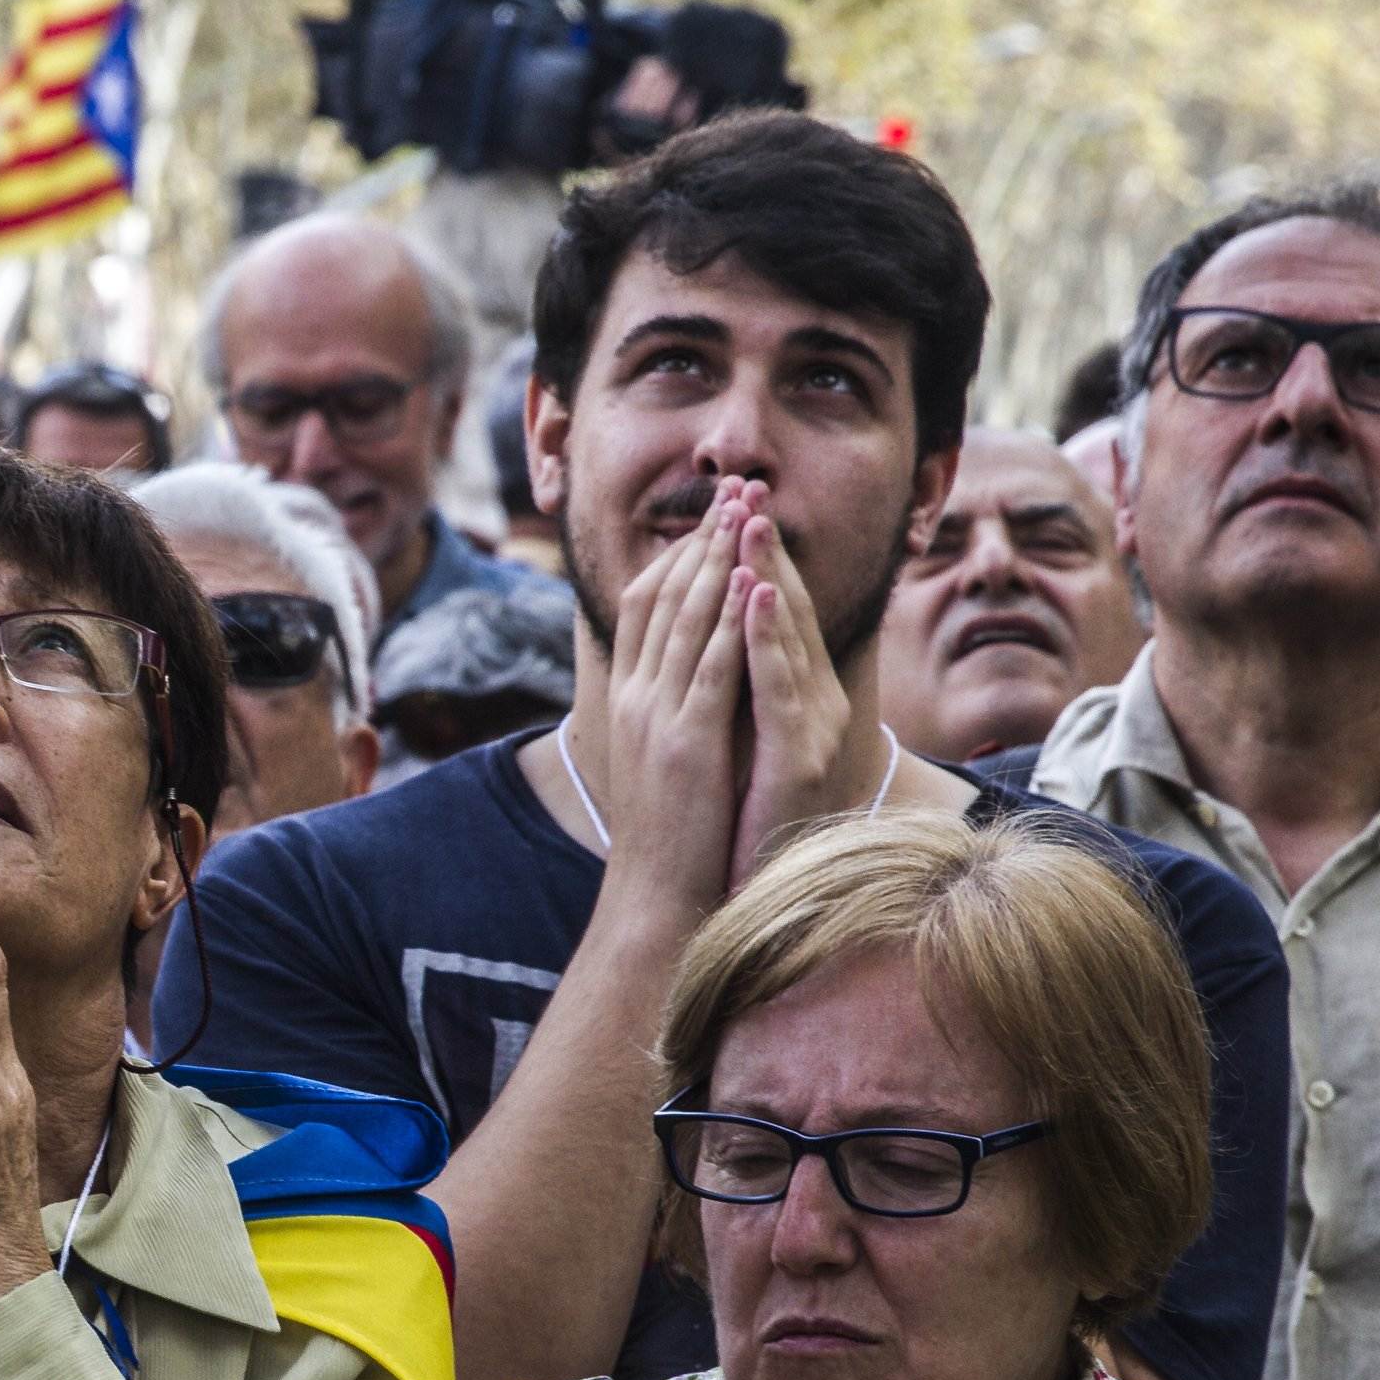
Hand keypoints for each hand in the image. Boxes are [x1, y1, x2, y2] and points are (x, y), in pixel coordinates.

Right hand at [598, 477, 754, 912]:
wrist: (657, 894)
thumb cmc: (673, 833)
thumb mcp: (666, 754)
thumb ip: (676, 706)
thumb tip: (697, 668)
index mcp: (631, 694)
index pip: (646, 603)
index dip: (680, 552)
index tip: (714, 512)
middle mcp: (636, 695)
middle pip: (664, 595)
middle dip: (702, 537)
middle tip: (733, 485)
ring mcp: (657, 716)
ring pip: (686, 619)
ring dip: (717, 559)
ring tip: (743, 509)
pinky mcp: (687, 742)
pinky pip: (710, 667)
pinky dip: (729, 620)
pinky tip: (749, 581)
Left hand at [727, 490, 866, 885]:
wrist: (747, 894)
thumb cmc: (743, 818)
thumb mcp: (737, 737)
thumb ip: (736, 687)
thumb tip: (712, 638)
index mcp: (793, 692)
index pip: (771, 610)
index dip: (754, 556)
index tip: (732, 503)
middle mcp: (812, 700)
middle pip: (786, 611)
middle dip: (764, 548)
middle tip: (745, 488)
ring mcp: (811, 726)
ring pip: (787, 638)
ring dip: (769, 574)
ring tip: (749, 523)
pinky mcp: (801, 756)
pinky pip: (780, 687)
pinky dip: (767, 639)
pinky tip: (755, 599)